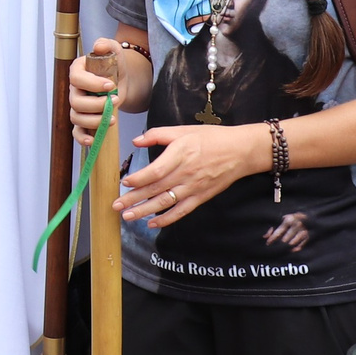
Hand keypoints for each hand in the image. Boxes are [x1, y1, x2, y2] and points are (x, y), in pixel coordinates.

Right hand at [70, 40, 147, 137]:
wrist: (122, 79)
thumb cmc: (115, 65)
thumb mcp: (114, 50)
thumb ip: (107, 44)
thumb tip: (98, 46)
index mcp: (77, 71)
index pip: (77, 79)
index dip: (92, 85)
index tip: (110, 86)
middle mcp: (74, 89)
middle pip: (76, 102)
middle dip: (97, 105)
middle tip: (115, 100)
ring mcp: (77, 106)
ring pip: (77, 118)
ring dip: (95, 121)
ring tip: (112, 118)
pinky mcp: (84, 119)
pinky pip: (76, 132)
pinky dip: (82, 138)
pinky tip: (92, 141)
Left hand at [115, 122, 268, 227]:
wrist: (240, 151)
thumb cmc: (211, 138)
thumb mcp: (183, 130)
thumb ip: (158, 134)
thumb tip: (136, 141)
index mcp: (180, 154)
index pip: (155, 171)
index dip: (138, 179)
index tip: (124, 183)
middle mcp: (185, 173)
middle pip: (155, 189)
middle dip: (133, 199)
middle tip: (115, 206)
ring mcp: (193, 188)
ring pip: (165, 203)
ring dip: (145, 212)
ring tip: (127, 217)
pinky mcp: (201, 197)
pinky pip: (181, 211)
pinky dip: (167, 219)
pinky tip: (153, 224)